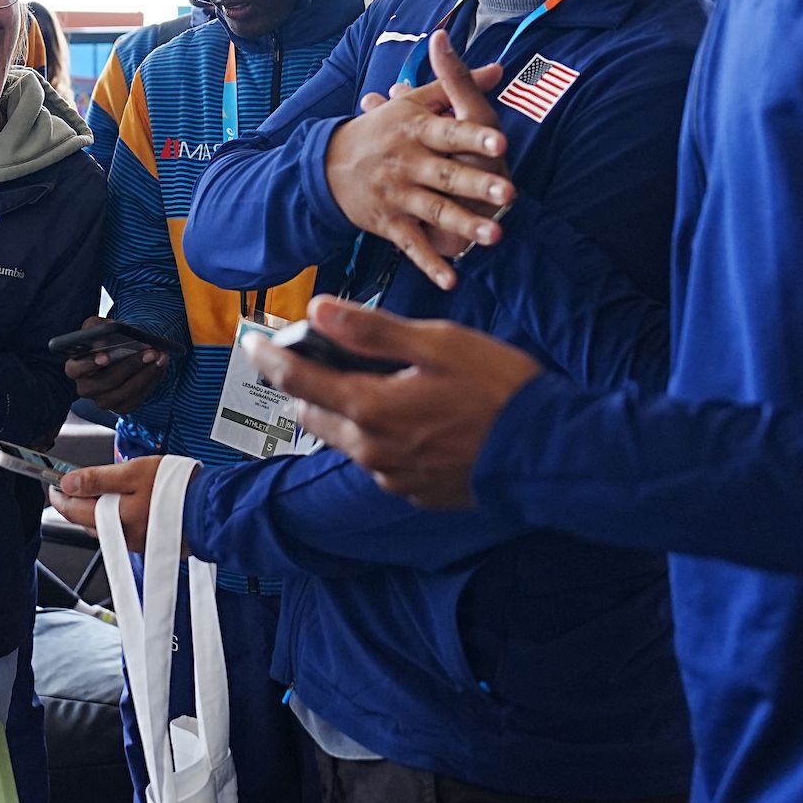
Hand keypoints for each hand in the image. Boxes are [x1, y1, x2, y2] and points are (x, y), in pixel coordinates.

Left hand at [49, 455, 174, 555]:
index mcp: (111, 518)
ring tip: (102, 489)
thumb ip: (98, 479)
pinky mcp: (147, 543)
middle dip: (76, 502)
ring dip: (97, 510)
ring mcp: (133, 542)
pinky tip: (126, 503)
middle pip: (85, 520)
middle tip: (74, 481)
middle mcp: (118, 536)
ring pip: (104, 526)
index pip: (71, 509)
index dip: (58, 493)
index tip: (53, 481)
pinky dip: (116, 517)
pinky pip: (122, 530)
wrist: (210, 510)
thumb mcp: (133, 472)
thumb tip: (68, 482)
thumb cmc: (176, 489)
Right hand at [63, 315, 171, 412]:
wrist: (122, 352)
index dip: (89, 365)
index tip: (106, 357)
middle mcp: (86, 388)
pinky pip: (137, 398)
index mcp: (75, 367)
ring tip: (160, 357)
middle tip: (150, 352)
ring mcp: (104, 400)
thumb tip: (107, 332)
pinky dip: (151, 381)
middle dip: (130, 366)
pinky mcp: (121, 407)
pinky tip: (159, 367)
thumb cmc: (106, 339)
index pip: (75, 370)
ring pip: (125, 392)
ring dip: (146, 374)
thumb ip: (96, 326)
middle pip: (106, 382)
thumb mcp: (98, 327)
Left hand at [248, 296, 540, 507]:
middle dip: (305, 385)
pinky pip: (379, 461)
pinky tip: (407, 418)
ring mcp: (392, 476)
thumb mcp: (436, 344)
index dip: (271, 359)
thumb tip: (318, 311)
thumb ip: (371, 330)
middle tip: (312, 358)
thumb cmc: (498, 389)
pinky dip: (377, 436)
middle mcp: (372, 450)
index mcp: (371, 408)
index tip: (254, 344)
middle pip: (314, 413)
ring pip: (346, 438)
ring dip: (341, 410)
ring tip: (362, 383)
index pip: (298, 380)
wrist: (548, 451)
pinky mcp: (415, 492)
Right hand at [326, 31, 512, 290]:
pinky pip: (412, 246)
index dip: (475, 138)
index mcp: (416, 130)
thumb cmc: (383, 130)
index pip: (450, 133)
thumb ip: (456, 85)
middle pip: (448, 175)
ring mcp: (399, 194)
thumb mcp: (414, 104)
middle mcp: (408, 162)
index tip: (501, 143)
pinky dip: (430, 264)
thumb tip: (500, 68)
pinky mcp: (390, 222)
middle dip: (478, 186)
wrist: (328, 164)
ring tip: (494, 236)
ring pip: (436, 211)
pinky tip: (451, 280)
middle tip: (509, 194)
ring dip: (463, 225)